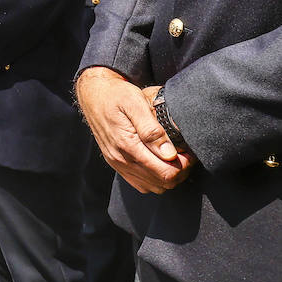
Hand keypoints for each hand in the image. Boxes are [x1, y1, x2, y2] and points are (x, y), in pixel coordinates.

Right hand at [75, 68, 195, 193]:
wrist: (93, 94)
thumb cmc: (116, 95)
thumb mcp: (135, 103)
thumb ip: (151, 129)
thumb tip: (169, 153)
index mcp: (127, 145)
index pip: (165, 172)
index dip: (183, 166)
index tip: (188, 152)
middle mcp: (120, 159)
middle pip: (162, 183)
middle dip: (179, 172)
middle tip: (184, 154)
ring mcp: (117, 163)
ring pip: (153, 187)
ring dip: (168, 176)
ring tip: (173, 158)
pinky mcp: (116, 164)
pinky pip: (141, 184)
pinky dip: (154, 179)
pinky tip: (159, 163)